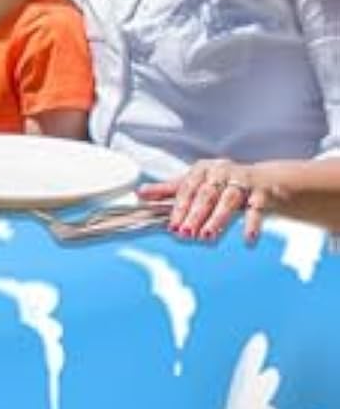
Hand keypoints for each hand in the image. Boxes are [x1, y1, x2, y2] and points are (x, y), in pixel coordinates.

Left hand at [143, 158, 267, 243]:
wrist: (267, 180)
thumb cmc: (224, 182)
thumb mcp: (196, 183)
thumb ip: (169, 190)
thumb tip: (140, 193)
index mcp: (203, 169)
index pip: (187, 189)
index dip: (179, 208)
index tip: (172, 226)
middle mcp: (222, 171)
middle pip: (206, 195)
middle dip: (195, 215)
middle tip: (185, 233)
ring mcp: (243, 181)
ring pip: (229, 200)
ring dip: (218, 219)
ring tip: (208, 236)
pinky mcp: (263, 193)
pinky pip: (257, 209)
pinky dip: (252, 224)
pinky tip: (247, 239)